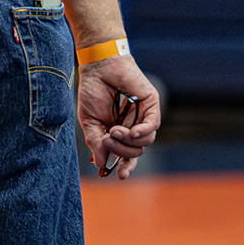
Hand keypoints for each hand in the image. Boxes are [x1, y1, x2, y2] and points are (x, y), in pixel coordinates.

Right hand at [76, 53, 159, 178]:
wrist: (98, 68)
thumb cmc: (92, 91)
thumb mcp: (90, 122)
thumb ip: (96, 143)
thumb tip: (102, 165)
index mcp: (119, 132)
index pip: (127, 155)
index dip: (125, 166)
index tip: (120, 176)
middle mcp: (133, 126)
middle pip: (136, 151)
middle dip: (121, 150)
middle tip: (107, 138)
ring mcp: (143, 116)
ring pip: (146, 141)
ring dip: (128, 141)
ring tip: (113, 129)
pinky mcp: (151, 105)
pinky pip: (153, 125)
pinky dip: (143, 132)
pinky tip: (131, 132)